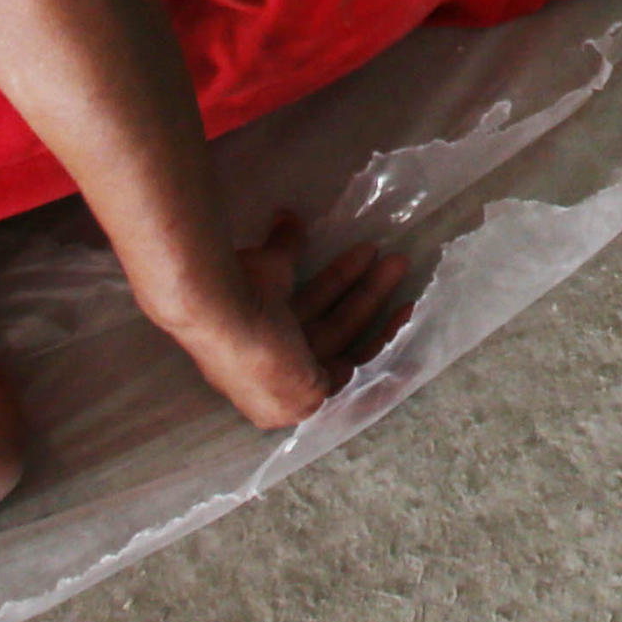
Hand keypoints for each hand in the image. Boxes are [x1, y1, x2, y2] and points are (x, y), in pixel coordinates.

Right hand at [168, 214, 421, 430]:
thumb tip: (339, 380)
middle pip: (335, 328)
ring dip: (348, 272)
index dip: (376, 343)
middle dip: (368, 298)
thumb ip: (329, 394)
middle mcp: (274, 356)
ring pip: (318, 295)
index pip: (342, 369)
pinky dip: (293, 240)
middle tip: (397, 265)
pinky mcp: (257, 280)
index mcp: (284, 392)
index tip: (404, 314)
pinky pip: (283, 258)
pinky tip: (300, 222)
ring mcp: (265, 317)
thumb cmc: (266, 360)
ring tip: (376, 247)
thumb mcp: (302, 399)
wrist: (217, 310)